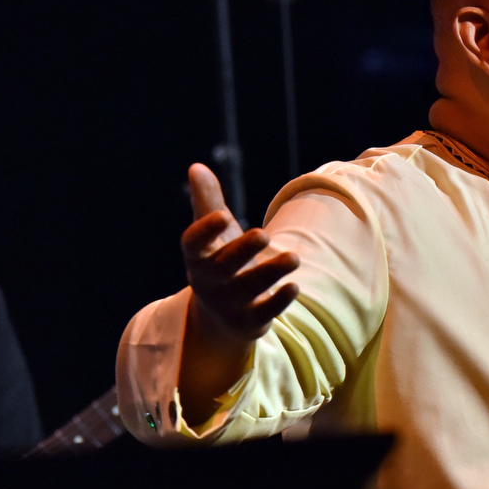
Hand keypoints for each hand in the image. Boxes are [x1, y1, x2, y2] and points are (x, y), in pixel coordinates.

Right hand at [182, 164, 299, 340]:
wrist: (221, 316)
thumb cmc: (219, 262)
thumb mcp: (213, 235)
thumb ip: (208, 202)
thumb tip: (197, 166)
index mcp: (198, 257)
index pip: (193, 244)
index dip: (205, 231)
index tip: (222, 215)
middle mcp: (208, 282)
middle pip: (223, 267)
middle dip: (242, 251)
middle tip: (263, 234)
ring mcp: (228, 304)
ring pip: (248, 289)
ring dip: (270, 273)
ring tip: (293, 257)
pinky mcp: (249, 322)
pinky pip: (264, 313)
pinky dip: (278, 301)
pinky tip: (294, 286)